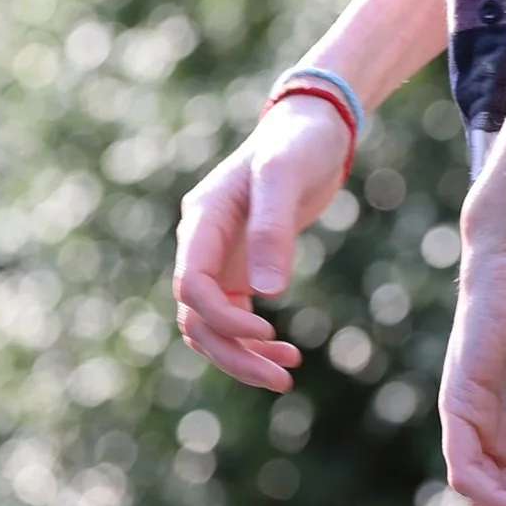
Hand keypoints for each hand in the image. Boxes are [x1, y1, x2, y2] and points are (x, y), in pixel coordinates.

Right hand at [173, 98, 351, 391]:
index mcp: (203, 220)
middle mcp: (202, 243)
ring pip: (212, 325)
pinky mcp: (240, 266)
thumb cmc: (298, 142)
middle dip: (232, 354)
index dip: (222, 319)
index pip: (192, 286)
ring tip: (287, 374)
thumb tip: (266, 293)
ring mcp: (219, 257)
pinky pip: (233, 316)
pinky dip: (254, 341)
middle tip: (281, 379)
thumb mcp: (286, 176)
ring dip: (242, 355)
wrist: (314, 127)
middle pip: (197, 317)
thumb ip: (272, 229)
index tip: (267, 334)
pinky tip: (287, 353)